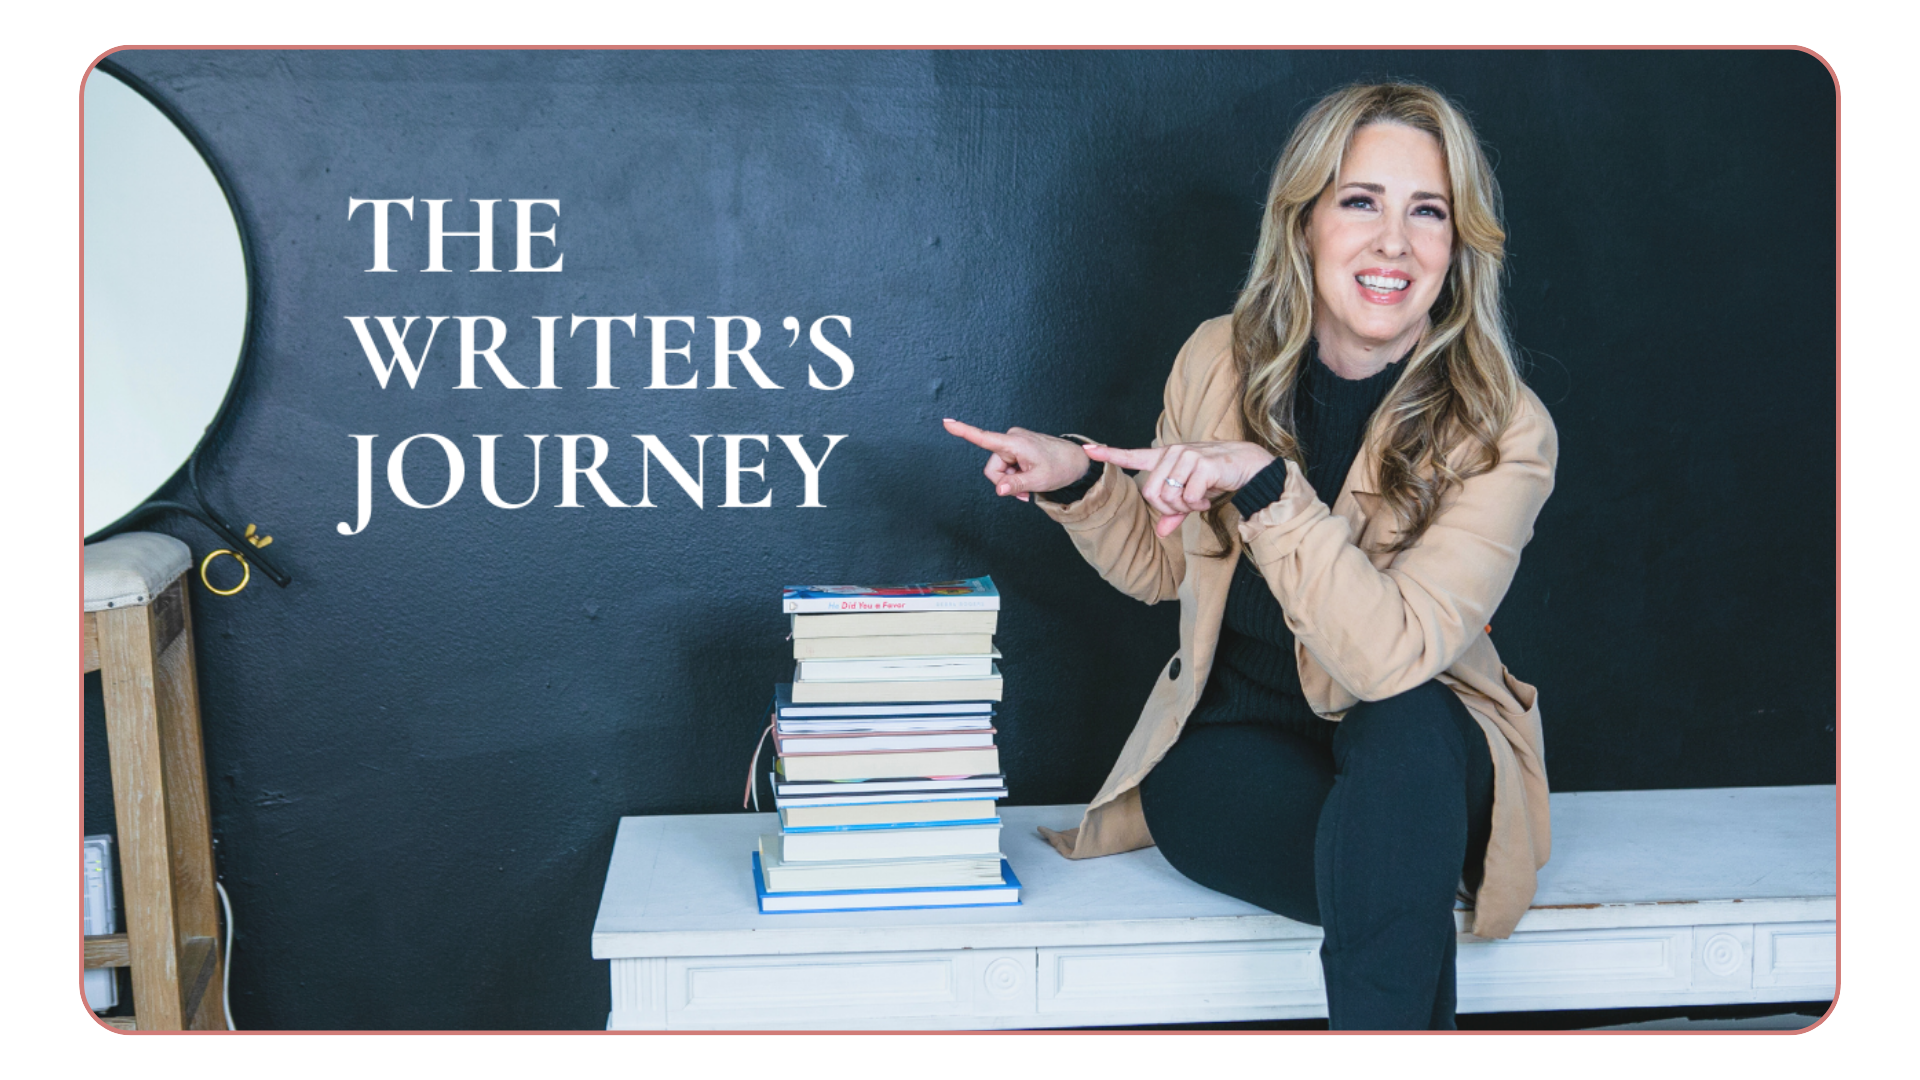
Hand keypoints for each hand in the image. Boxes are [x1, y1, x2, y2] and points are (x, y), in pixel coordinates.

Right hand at [943, 419, 1091, 502]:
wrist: (1076, 461)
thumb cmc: (1061, 468)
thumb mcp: (1039, 481)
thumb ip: (1016, 485)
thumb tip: (999, 489)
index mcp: (1015, 443)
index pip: (984, 438)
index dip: (964, 431)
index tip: (947, 422)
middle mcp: (1011, 439)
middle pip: (992, 467)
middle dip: (1003, 482)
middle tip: (1022, 493)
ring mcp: (1013, 443)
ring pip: (998, 469)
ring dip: (1010, 481)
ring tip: (1028, 487)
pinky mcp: (1016, 447)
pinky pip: (1006, 466)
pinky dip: (1014, 476)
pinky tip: (1026, 480)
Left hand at [1082, 440, 1276, 536]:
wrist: (1250, 467)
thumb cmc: (1218, 478)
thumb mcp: (1193, 497)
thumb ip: (1174, 513)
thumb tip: (1161, 532)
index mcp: (1165, 457)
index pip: (1132, 455)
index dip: (1108, 454)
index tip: (1087, 451)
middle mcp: (1172, 453)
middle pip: (1151, 493)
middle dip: (1168, 508)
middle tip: (1188, 506)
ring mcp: (1186, 456)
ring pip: (1168, 497)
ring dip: (1185, 507)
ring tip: (1200, 498)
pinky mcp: (1201, 465)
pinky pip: (1187, 498)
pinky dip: (1198, 504)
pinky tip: (1209, 495)